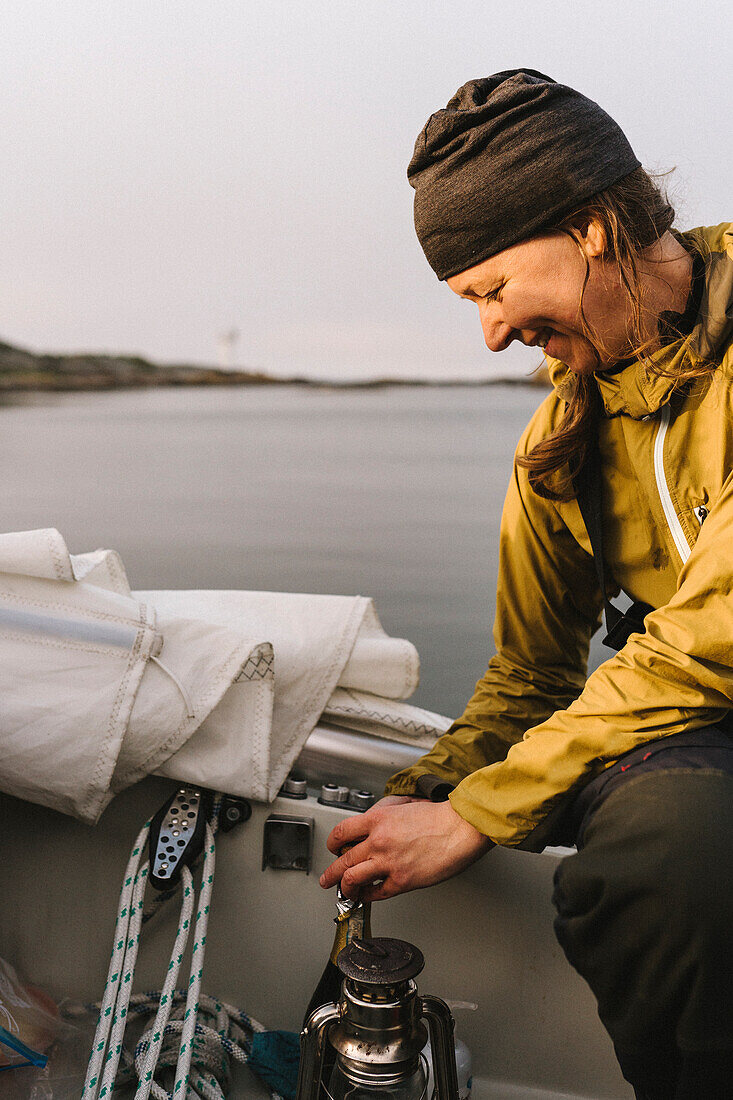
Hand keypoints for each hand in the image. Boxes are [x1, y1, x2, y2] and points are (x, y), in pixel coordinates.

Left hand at [319, 797, 493, 901]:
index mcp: (378, 820)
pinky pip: (377, 893)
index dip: (333, 844)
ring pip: (352, 879)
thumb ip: (384, 817)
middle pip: (343, 860)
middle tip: (327, 879)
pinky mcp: (402, 880)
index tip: (334, 849)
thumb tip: (372, 827)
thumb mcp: (403, 806)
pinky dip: (368, 896)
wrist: (460, 827)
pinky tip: (368, 895)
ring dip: (344, 888)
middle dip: (331, 873)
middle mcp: (379, 841)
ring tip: (343, 892)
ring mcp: (389, 863)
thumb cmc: (439, 816)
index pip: (342, 832)